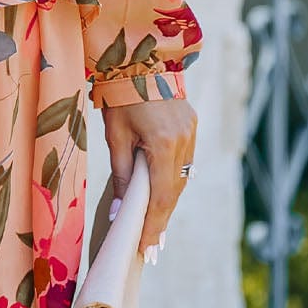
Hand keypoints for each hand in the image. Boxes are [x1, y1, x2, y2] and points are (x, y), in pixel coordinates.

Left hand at [102, 96, 196, 255]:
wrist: (138, 58)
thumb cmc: (120, 96)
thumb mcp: (115, 136)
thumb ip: (122, 175)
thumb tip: (120, 213)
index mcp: (163, 143)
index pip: (161, 196)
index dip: (154, 225)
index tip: (146, 248)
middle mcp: (184, 140)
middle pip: (174, 192)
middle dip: (161, 221)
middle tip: (151, 248)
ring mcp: (191, 133)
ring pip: (182, 178)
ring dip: (168, 202)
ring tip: (155, 228)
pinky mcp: (192, 126)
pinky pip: (184, 162)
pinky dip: (173, 181)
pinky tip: (163, 196)